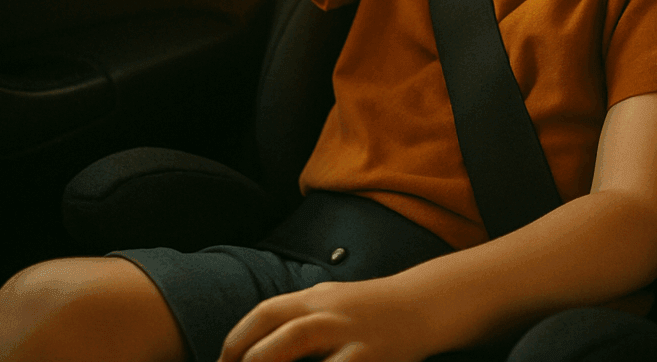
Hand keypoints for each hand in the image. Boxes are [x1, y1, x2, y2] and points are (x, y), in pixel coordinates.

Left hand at [218, 279, 438, 361]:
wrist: (420, 306)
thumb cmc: (368, 310)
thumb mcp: (329, 301)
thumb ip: (295, 316)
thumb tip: (254, 341)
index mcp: (314, 299)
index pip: (264, 313)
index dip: (237, 340)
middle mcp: (327, 314)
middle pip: (275, 331)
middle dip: (246, 359)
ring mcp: (348, 336)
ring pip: (296, 342)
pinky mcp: (368, 358)